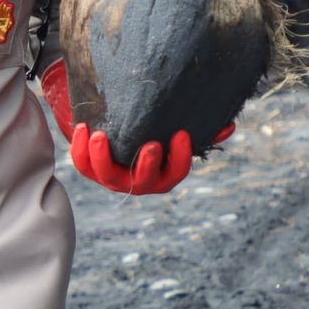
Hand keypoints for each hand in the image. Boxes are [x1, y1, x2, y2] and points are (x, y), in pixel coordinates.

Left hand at [68, 123, 233, 195]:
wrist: (116, 136)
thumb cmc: (152, 135)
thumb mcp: (174, 135)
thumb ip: (203, 131)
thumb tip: (229, 126)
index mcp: (161, 176)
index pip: (175, 173)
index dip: (180, 158)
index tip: (181, 135)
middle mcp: (137, 182)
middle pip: (142, 181)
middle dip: (147, 165)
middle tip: (150, 145)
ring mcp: (112, 178)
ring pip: (105, 175)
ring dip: (102, 157)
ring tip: (100, 135)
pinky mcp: (90, 170)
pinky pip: (82, 165)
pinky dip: (79, 148)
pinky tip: (82, 127)